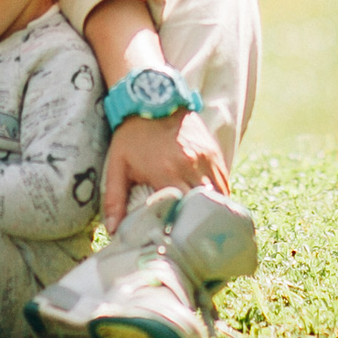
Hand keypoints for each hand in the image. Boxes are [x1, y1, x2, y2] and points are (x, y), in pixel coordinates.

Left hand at [103, 111, 228, 230]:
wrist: (152, 97)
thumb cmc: (131, 135)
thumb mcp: (116, 166)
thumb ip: (114, 199)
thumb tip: (114, 231)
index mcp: (166, 172)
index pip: (182, 210)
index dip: (181, 227)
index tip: (177, 240)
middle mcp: (191, 165)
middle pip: (205, 205)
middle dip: (201, 223)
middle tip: (196, 239)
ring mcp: (206, 157)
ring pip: (220, 194)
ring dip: (214, 210)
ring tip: (207, 225)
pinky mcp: (214, 151)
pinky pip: (224, 179)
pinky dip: (220, 194)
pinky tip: (212, 205)